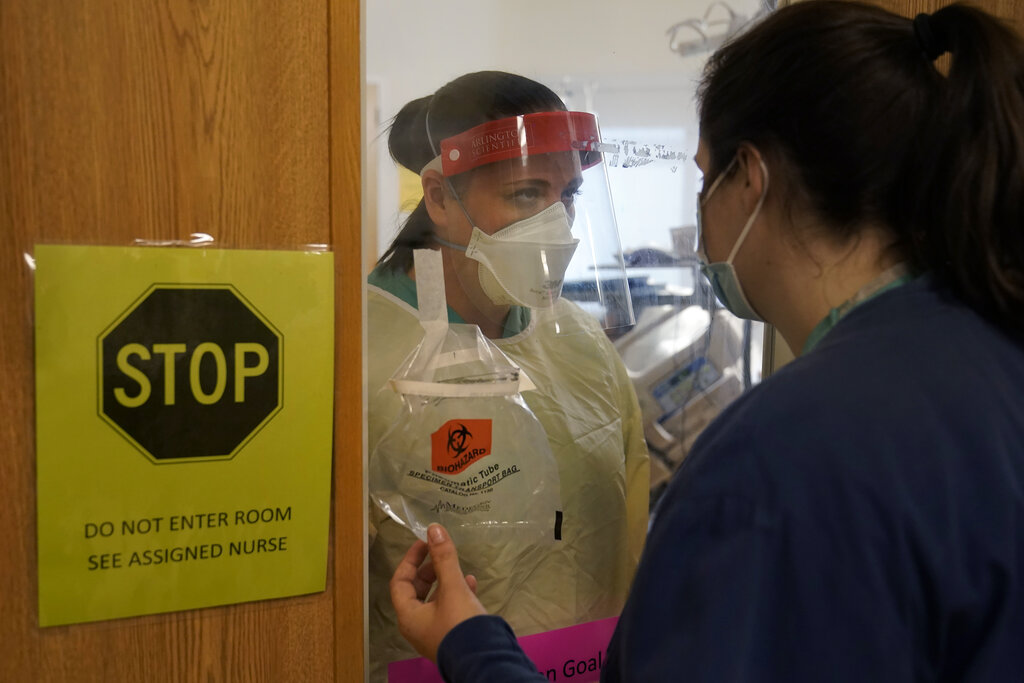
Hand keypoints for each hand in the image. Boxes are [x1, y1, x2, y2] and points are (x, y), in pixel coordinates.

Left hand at [390, 523, 486, 661]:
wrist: (484, 660)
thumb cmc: (460, 624)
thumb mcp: (453, 587)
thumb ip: (443, 558)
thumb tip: (434, 528)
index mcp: (408, 615)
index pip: (400, 580)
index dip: (411, 559)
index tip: (424, 542)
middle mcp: (416, 626)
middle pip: (415, 590)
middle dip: (428, 569)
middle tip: (440, 554)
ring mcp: (433, 633)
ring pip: (433, 599)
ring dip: (444, 580)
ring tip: (458, 568)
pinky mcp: (450, 636)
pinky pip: (447, 610)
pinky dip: (456, 594)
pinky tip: (471, 584)